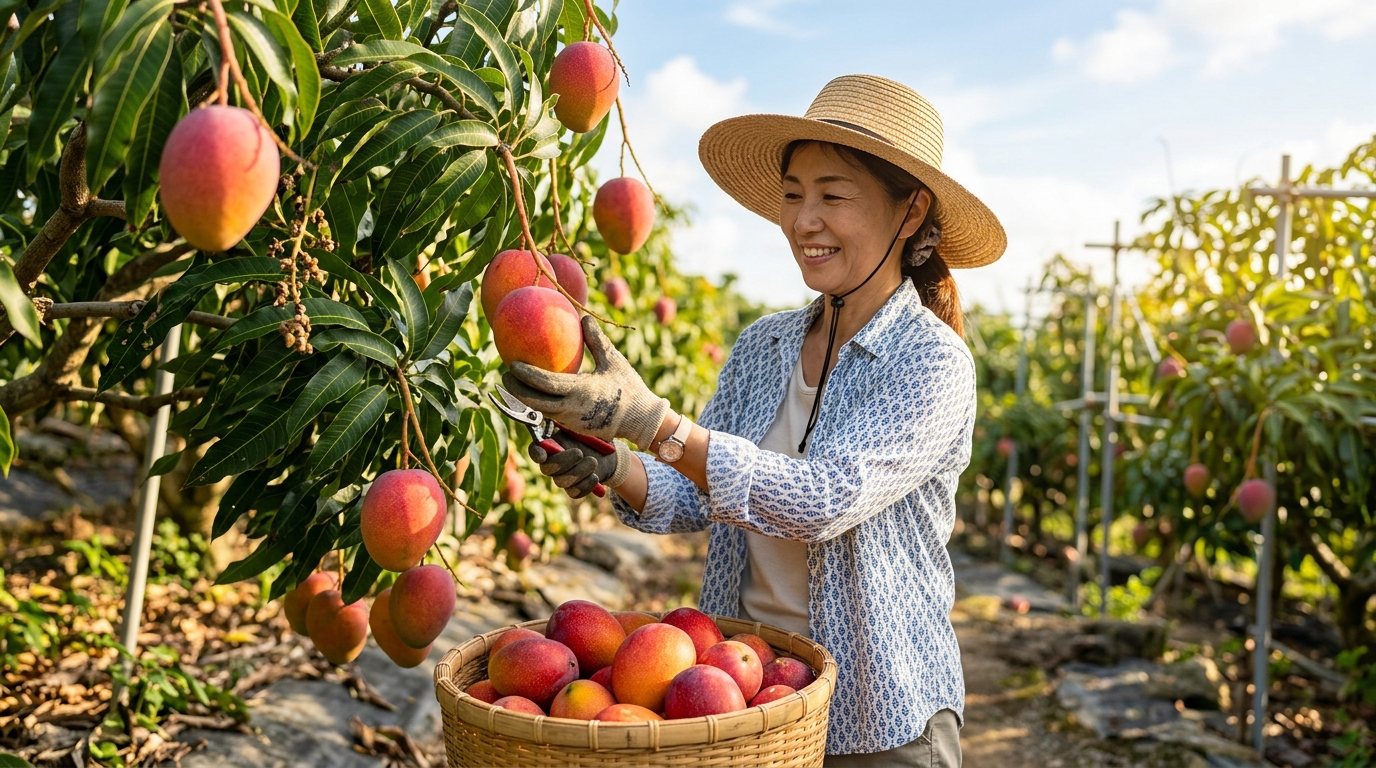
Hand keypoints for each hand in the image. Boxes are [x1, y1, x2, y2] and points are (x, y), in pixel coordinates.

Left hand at [503, 315, 670, 448]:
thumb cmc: (629, 388)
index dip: (527, 375)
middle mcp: (573, 409)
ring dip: (524, 397)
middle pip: (535, 402)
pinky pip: (550, 414)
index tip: (512, 363)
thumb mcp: (615, 360)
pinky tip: (532, 392)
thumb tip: (582, 318)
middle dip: (516, 389)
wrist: (642, 420)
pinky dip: (538, 403)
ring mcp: (572, 421)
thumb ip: (596, 341)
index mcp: (582, 392)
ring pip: (540, 411)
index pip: (546, 384)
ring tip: (514, 381)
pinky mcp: (573, 427)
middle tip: (505, 373)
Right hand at [528, 432, 629, 498]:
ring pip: (561, 482)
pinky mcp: (572, 488)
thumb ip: (573, 427)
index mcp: (550, 444)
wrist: (608, 454)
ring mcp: (561, 477)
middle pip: (547, 469)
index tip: (543, 454)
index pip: (535, 450)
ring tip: (593, 462)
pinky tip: (595, 477)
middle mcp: (552, 462)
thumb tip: (565, 421)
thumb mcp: (585, 428)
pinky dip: (586, 485)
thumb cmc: (594, 436)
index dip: (536, 453)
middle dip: (563, 462)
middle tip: (579, 453)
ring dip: (579, 472)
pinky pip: (574, 492)